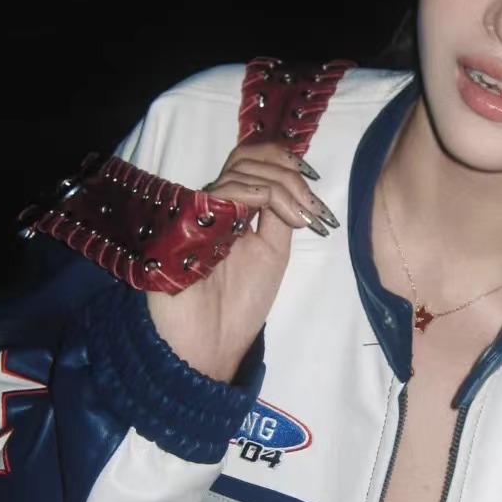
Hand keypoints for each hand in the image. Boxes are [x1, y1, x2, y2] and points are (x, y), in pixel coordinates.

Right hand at [146, 144, 336, 381]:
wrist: (213, 343)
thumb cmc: (240, 304)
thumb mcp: (273, 253)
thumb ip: (280, 216)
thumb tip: (295, 185)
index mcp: (232, 210)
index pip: (252, 163)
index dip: (284, 161)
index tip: (315, 181)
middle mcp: (213, 204)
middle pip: (246, 158)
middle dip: (288, 173)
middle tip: (311, 205)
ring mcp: (199, 212)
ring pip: (240, 171)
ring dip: (282, 188)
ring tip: (303, 218)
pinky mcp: (186, 225)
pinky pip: (222, 193)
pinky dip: (259, 194)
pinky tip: (283, 215)